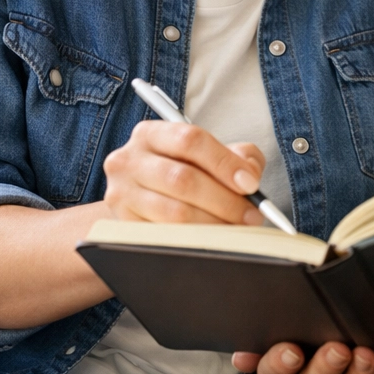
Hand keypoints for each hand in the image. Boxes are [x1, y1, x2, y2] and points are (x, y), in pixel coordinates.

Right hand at [103, 120, 266, 224]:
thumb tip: (249, 175)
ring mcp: (121, 195)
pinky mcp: (123, 226)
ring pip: (175, 213)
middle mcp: (128, 161)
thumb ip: (237, 155)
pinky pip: (165, 237)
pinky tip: (214, 238)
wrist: (142, 195)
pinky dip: (195, 239)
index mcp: (150, 134)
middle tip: (251, 214)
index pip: (190, 140)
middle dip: (225, 200)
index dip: (224, 162)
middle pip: (182, 179)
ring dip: (214, 223)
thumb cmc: (182, 169)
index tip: (251, 184)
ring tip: (237, 227)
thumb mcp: (208, 153)